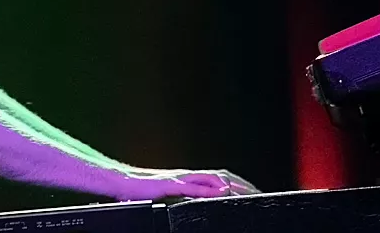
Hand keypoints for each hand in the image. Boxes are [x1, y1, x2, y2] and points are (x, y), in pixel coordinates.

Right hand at [113, 168, 260, 200]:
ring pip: (212, 178)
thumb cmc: (138, 191)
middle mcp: (186, 175)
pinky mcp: (170, 185)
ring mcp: (179, 179)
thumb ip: (182, 197)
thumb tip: (196, 203)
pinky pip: (194, 187)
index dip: (236, 183)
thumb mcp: (165, 196)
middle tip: (260, 192)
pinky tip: (221, 192)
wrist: (119, 181)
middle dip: (241, 184)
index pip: (218, 178)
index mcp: (187, 178)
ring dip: (231, 184)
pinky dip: (209, 189)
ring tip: (248, 191)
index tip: (253, 191)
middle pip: (221, 176)